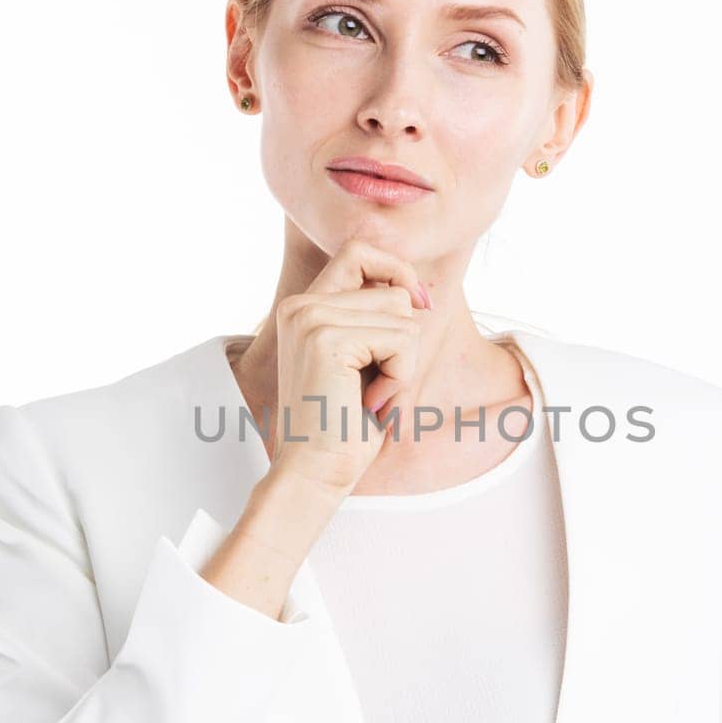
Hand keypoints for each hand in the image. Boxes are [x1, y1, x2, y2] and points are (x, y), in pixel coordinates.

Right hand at [268, 238, 432, 496]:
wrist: (315, 471)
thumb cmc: (345, 425)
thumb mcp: (364, 361)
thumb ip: (376, 320)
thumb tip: (420, 292)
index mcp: (303, 306)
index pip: (359, 251)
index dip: (397, 270)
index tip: (420, 304)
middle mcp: (301, 305)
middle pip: (392, 290)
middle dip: (404, 340)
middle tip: (379, 384)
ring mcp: (310, 318)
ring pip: (402, 315)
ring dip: (404, 362)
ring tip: (373, 395)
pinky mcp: (326, 338)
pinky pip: (401, 340)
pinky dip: (401, 376)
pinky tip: (372, 402)